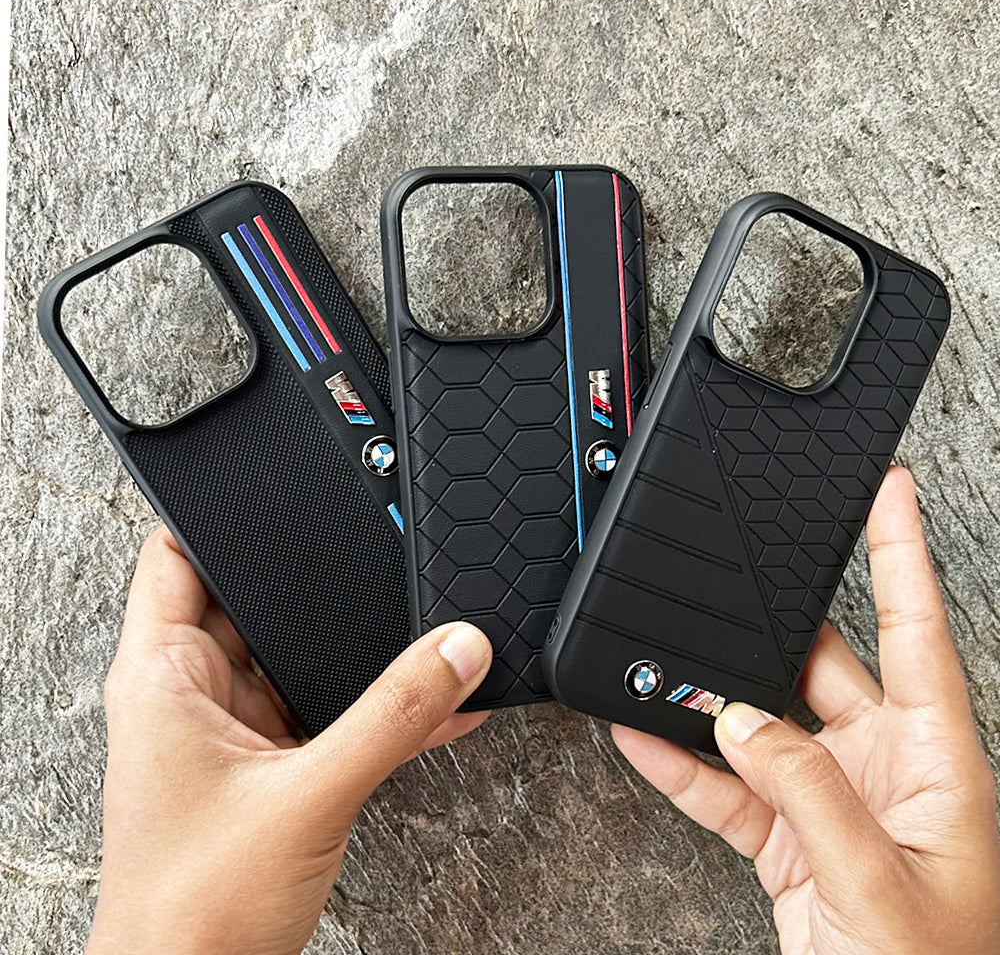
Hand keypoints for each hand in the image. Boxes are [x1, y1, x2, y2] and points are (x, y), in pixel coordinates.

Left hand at [86, 527, 492, 954]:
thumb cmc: (195, 912)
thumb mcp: (310, 793)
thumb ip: (394, 715)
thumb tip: (458, 650)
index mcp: (162, 675)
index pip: (177, 556)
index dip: (223, 516)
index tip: (284, 488)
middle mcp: (191, 692)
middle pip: (257, 601)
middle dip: (314, 583)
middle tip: (377, 554)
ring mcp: (232, 730)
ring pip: (298, 659)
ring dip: (352, 651)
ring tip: (417, 628)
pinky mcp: (267, 766)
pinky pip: (327, 710)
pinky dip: (370, 704)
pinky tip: (432, 699)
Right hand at [613, 467, 999, 954]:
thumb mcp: (876, 883)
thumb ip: (807, 790)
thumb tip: (740, 719)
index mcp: (936, 760)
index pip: (918, 630)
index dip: (903, 552)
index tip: (888, 488)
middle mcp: (883, 765)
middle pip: (818, 667)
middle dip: (765, 633)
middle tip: (721, 594)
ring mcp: (829, 797)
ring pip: (758, 723)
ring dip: (708, 702)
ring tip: (660, 669)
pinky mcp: (783, 835)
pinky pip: (723, 782)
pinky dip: (680, 762)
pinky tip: (642, 735)